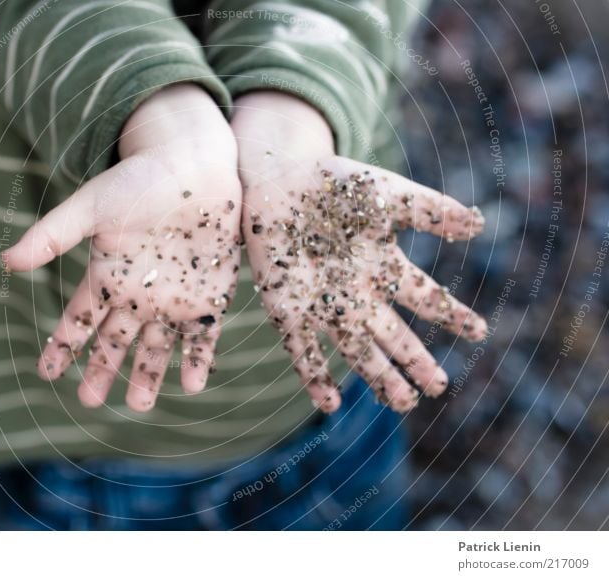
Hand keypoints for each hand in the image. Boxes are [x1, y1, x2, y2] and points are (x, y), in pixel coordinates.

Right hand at [4, 85, 241, 411]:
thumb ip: (53, 234)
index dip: (62, 346)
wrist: (194, 164)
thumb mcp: (91, 206)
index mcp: (108, 276)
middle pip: (115, 343)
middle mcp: (138, 294)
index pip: (79, 319)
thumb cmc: (139, 179)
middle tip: (90, 401)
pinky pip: (201, 337)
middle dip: (101, 371)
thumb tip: (5, 260)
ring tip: (140, 405)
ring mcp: (173, 298)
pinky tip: (193, 385)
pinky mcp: (208, 296)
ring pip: (156, 348)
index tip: (46, 373)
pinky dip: (198, 361)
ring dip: (148, 376)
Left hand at [232, 92, 486, 413]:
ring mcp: (323, 303)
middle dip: (416, 361)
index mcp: (383, 266)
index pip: (425, 297)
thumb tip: (477, 224)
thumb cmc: (335, 184)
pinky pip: (303, 348)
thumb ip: (430, 210)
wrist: (281, 177)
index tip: (479, 332)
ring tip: (402, 402)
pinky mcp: (288, 307)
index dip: (451, 314)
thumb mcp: (388, 194)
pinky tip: (330, 403)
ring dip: (379, 376)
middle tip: (437, 387)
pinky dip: (315, 375)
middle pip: (393, 335)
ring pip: (357, 349)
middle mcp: (357, 292)